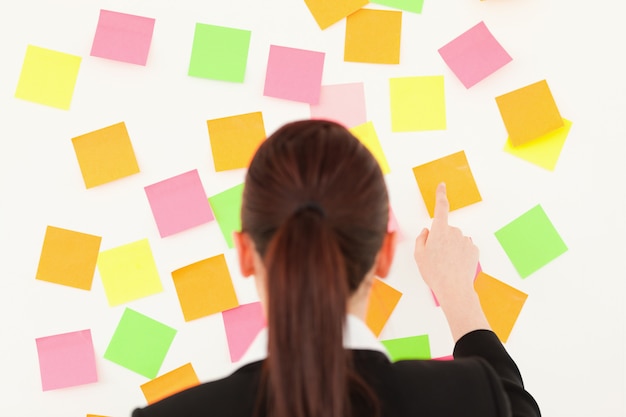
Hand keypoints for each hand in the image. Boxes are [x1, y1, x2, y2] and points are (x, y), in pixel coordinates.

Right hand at [414, 183, 478, 302]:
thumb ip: (421, 239)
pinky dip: (460, 254)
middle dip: (441, 239)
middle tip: (436, 257)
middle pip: (446, 230)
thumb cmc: (434, 272)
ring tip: (446, 264)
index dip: (440, 195)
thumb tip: (428, 231)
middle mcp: (454, 232)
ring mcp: (466, 241)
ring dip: (451, 247)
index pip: (441, 208)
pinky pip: (464, 248)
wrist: (454, 289)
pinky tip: (456, 265)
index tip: (442, 185)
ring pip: (456, 239)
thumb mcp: (418, 255)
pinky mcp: (475, 250)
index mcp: (439, 231)